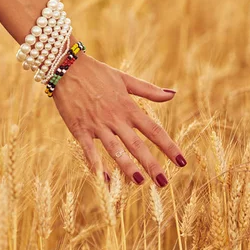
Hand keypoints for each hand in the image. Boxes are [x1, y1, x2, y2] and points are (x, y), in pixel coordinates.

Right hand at [52, 52, 186, 186]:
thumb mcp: (125, 79)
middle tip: (164, 183)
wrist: (66, 67)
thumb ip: (149, 90)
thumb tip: (173, 93)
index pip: (154, 130)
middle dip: (151, 164)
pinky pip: (89, 151)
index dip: (169, 146)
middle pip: (137, 144)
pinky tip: (105, 181)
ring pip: (115, 149)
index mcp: (128, 107)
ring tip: (139, 182)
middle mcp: (115, 118)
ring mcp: (97, 125)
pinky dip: (97, 166)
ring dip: (127, 167)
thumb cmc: (97, 73)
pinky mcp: (79, 129)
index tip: (182, 162)